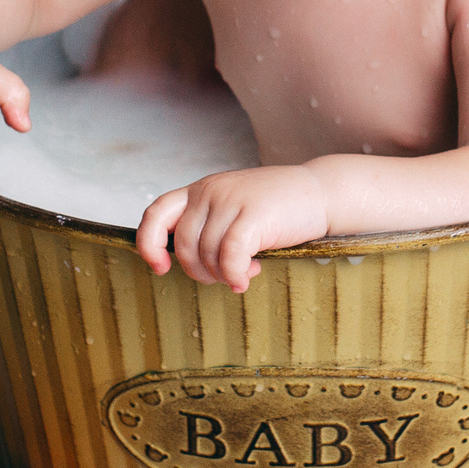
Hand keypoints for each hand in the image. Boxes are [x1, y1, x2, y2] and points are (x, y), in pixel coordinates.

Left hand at [136, 166, 330, 292]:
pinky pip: (229, 256)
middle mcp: (210, 191)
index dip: (148, 243)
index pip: (156, 213)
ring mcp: (231, 200)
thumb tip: (185, 263)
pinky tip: (247, 277)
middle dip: (199, 271)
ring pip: (207, 253)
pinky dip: (234, 275)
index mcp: (201, 189)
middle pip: (182, 245)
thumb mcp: (234, 207)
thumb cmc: (277, 208)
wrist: (320, 192)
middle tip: (222, 278)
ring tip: (243, 274)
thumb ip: (209, 225)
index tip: (160, 268)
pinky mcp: (253, 214)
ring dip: (222, 275)